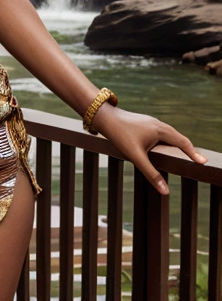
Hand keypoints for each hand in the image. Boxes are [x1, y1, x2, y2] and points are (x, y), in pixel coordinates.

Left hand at [90, 104, 206, 194]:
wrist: (104, 116)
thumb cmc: (120, 135)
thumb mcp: (136, 156)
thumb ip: (151, 174)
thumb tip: (165, 191)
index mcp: (160, 130)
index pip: (183, 142)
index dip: (194, 153)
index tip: (204, 162)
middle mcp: (159, 124)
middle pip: (179, 138)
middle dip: (188, 149)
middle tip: (198, 161)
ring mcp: (152, 123)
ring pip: (170, 134)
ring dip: (179, 144)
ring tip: (186, 156)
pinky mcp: (145, 124)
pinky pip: (162, 133)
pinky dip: (169, 141)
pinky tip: (166, 148)